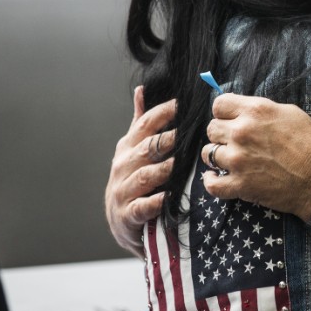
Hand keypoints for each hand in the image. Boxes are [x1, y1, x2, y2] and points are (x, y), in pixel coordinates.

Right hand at [105, 86, 175, 257]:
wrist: (120, 221)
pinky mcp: (128, 214)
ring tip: (184, 164)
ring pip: (145, 176)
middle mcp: (123, 166)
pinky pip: (142, 207)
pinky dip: (155, 202)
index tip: (184, 104)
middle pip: (147, 148)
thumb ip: (140, 121)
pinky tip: (169, 197)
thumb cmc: (133, 179)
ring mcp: (123, 190)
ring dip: (165, 169)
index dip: (163, 113)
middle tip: (190, 133)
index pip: (144, 125)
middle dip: (168, 140)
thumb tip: (142, 89)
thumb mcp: (133, 149)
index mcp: (127, 147)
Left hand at [202, 93, 310, 219]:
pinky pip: (211, 184)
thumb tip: (244, 111)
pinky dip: (211, 181)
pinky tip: (216, 177)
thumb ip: (262, 110)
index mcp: (256, 111)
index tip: (229, 119)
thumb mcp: (291, 113)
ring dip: (218, 156)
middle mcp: (243, 132)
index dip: (224, 112)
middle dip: (221, 133)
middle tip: (235, 141)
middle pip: (212, 128)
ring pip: (208, 154)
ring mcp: (238, 160)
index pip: (219, 104)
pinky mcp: (240, 185)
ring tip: (231, 159)